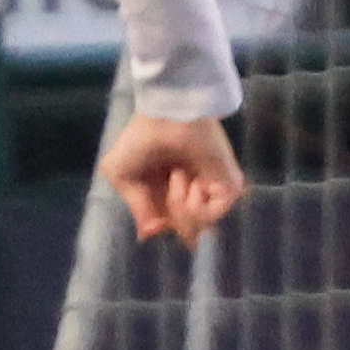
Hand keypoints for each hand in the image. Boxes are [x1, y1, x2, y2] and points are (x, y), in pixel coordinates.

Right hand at [100, 114, 245, 244]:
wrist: (167, 117)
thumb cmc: (140, 140)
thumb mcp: (122, 176)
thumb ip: (138, 208)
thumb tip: (149, 233)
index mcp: (167, 190)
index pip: (168, 225)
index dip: (159, 226)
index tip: (153, 218)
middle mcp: (191, 193)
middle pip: (183, 231)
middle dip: (168, 217)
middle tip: (164, 187)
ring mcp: (210, 191)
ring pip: (197, 227)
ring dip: (179, 207)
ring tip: (176, 176)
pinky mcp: (227, 187)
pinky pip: (213, 216)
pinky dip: (196, 208)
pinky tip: (190, 186)